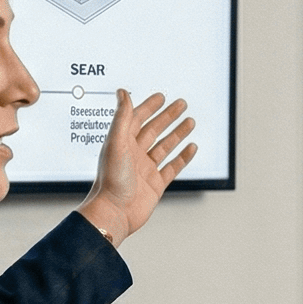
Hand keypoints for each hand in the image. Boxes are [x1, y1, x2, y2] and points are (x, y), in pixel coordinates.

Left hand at [75, 90, 194, 246]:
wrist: (114, 212)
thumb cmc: (110, 180)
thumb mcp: (116, 142)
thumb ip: (122, 117)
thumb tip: (122, 92)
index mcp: (121, 143)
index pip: (136, 119)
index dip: (148, 107)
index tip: (161, 97)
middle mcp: (133, 155)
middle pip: (154, 130)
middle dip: (168, 116)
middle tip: (181, 104)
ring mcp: (145, 170)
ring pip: (165, 147)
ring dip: (178, 133)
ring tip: (190, 122)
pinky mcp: (155, 185)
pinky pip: (172, 167)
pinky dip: (183, 157)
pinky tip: (192, 147)